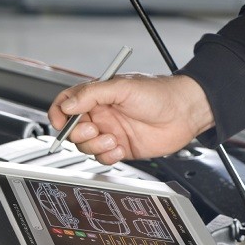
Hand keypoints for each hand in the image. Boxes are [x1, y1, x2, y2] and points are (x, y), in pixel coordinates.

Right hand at [48, 74, 214, 164]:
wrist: (186, 112)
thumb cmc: (160, 93)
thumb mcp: (122, 87)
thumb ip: (91, 94)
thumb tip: (67, 105)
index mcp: (97, 96)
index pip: (66, 104)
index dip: (58, 113)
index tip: (61, 121)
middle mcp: (101, 114)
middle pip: (72, 129)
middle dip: (79, 133)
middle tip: (95, 129)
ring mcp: (109, 132)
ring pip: (85, 146)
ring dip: (95, 146)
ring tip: (112, 139)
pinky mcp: (119, 148)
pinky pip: (102, 158)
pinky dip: (108, 156)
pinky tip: (120, 148)